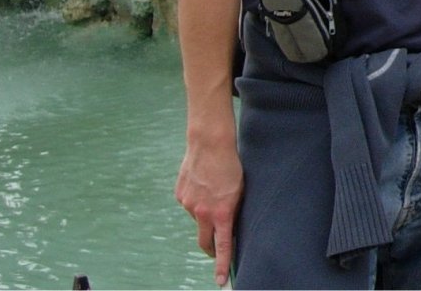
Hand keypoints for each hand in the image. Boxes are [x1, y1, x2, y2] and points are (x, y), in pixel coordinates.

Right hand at [175, 137, 244, 286]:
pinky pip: (190, 204)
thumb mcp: (240, 191)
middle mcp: (202, 213)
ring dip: (205, 212)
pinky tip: (203, 184)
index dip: (221, 266)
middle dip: (209, 250)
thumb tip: (228, 226)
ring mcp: (188, 205)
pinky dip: (196, 199)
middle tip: (214, 250)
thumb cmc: (231, 165)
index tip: (221, 281)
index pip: (222, 247)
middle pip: (204, 242)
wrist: (210, 143)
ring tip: (214, 190)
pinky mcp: (179, 195)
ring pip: (198, 218)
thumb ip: (232, 211)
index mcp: (221, 213)